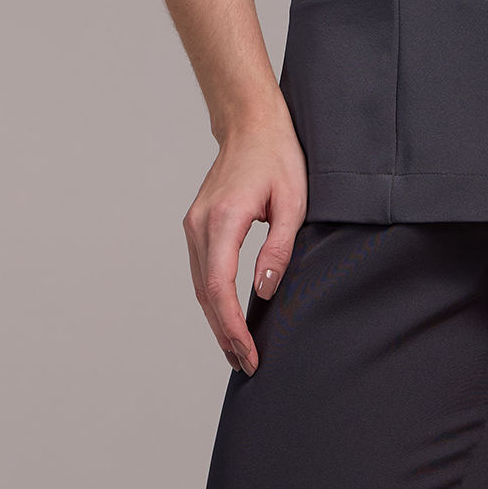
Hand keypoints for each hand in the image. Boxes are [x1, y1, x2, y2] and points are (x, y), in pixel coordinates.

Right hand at [182, 103, 307, 373]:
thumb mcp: (293, 201)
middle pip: (204, 294)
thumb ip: (278, 248)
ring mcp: (194, 224)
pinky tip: (227, 315)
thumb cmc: (277, 156)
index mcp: (224, 220)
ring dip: (217, 320)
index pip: (219, 288)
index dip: (232, 327)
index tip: (247, 354)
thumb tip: (264, 290)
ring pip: (199, 286)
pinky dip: (212, 298)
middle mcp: (200, 225)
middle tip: (245, 364)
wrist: (251, 124)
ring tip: (237, 350)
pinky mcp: (197, 224)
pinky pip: (201, 271)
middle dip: (224, 334)